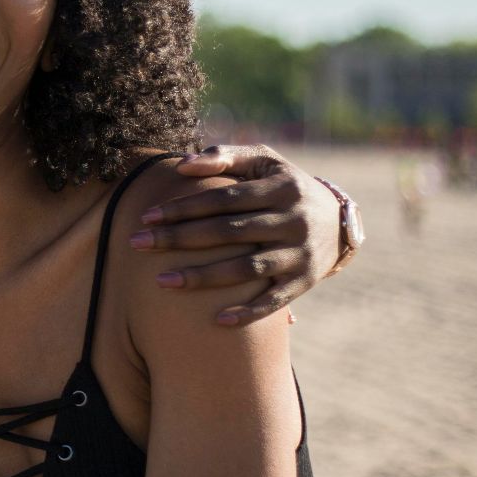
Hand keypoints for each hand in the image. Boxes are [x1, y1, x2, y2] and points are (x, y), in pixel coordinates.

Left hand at [130, 145, 343, 325]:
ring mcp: (300, 254)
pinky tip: (217, 320)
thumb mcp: (264, 161)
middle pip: (228, 232)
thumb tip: (182, 165)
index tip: (147, 216)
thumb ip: (224, 156)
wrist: (339, 221)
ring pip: (246, 269)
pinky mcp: (305, 282)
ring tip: (162, 282)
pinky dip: (248, 312)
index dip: (184, 207)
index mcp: (280, 188)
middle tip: (136, 244)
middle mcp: (292, 221)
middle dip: (180, 239)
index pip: (223, 198)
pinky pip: (274, 302)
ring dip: (203, 277)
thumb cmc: (285, 186)